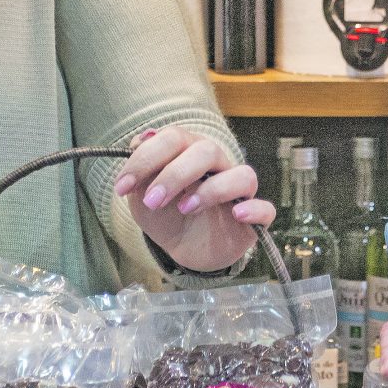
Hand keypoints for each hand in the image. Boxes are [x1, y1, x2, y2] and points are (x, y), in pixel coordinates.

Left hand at [114, 130, 274, 273]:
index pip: (173, 138)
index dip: (145, 159)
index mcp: (189, 152)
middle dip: (174, 174)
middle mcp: (217, 165)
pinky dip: (254, 209)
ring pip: (241, 175)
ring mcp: (238, 191)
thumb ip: (140, 172)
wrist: (184, 249)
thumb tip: (141, 140)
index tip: (121, 187)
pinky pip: (265, 208)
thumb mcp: (142, 197)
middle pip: (206, 151)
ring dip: (212, 189)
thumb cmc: (166, 215)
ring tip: (185, 208)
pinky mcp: (252, 218)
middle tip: (151, 201)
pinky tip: (237, 214)